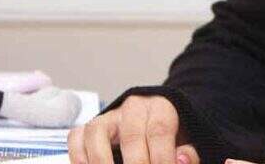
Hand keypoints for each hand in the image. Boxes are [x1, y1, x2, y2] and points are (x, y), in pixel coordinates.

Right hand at [67, 94, 199, 163]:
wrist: (153, 125)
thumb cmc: (168, 139)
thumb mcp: (185, 142)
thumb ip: (188, 154)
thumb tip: (181, 159)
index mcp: (160, 107)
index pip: (160, 131)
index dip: (162, 158)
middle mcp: (132, 108)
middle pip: (131, 135)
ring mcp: (107, 117)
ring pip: (97, 132)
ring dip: (103, 162)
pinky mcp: (87, 128)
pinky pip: (76, 138)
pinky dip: (79, 157)